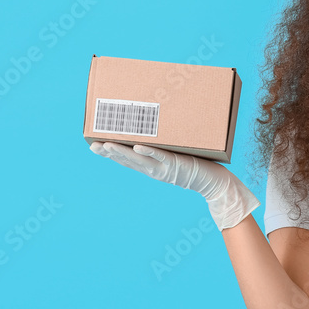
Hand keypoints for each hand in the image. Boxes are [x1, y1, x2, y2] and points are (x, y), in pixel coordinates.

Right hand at [90, 141, 259, 229]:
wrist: (215, 183)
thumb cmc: (198, 165)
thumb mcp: (177, 154)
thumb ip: (166, 144)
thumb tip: (157, 125)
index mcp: (152, 166)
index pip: (126, 159)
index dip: (109, 154)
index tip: (93, 145)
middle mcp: (154, 169)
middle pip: (126, 160)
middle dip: (108, 153)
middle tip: (92, 145)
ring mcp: (163, 168)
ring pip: (138, 159)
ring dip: (121, 152)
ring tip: (105, 145)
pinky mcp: (176, 164)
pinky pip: (160, 157)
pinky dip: (149, 153)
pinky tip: (137, 147)